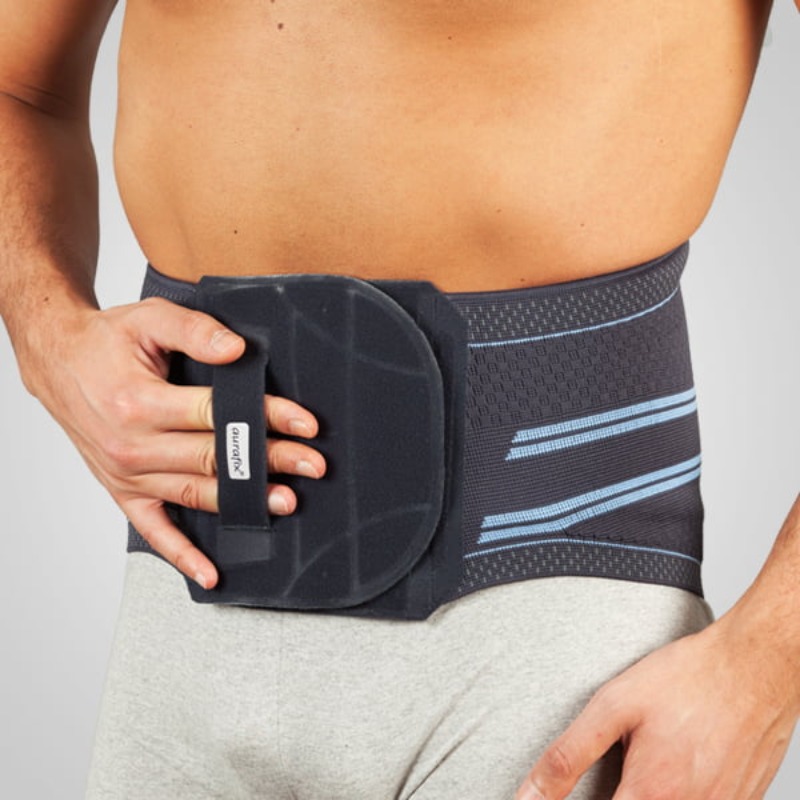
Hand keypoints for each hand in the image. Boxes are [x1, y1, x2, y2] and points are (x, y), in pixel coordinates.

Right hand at [22, 297, 325, 589]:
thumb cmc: (106, 342)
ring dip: (243, 501)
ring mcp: (127, 474)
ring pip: (195, 493)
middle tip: (312, 466)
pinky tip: (210, 573)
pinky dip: (181, 555)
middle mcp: (131, 445)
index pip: (218, 415)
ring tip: (285, 501)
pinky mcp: (123, 490)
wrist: (59, 362)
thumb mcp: (149, 319)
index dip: (267, 418)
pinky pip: (154, 530)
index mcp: (139, 402)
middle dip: (270, 461)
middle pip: (215, 458)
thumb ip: (195, 331)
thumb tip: (236, 351)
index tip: (305, 425)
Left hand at [516, 611, 798, 798]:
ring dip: (646, 792)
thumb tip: (529, 795)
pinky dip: (681, 791)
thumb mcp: (613, 706)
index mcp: (651, 795)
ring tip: (652, 757)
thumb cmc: (688, 679)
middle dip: (617, 795)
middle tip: (623, 764)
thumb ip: (568, 757)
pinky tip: (677, 762)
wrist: (755, 666)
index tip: (571, 796)